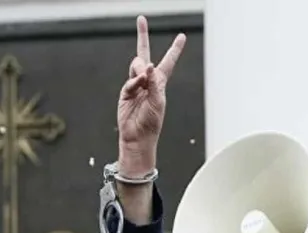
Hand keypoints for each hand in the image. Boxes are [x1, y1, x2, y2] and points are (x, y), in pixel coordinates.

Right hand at [118, 15, 185, 174]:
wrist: (138, 137)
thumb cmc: (152, 123)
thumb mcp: (158, 102)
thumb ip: (154, 83)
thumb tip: (147, 67)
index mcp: (160, 83)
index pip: (168, 62)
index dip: (174, 49)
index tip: (181, 36)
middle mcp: (148, 81)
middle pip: (145, 54)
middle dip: (142, 36)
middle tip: (141, 19)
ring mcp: (135, 86)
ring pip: (136, 66)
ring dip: (140, 70)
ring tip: (143, 81)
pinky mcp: (125, 92)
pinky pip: (129, 81)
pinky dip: (135, 81)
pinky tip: (139, 83)